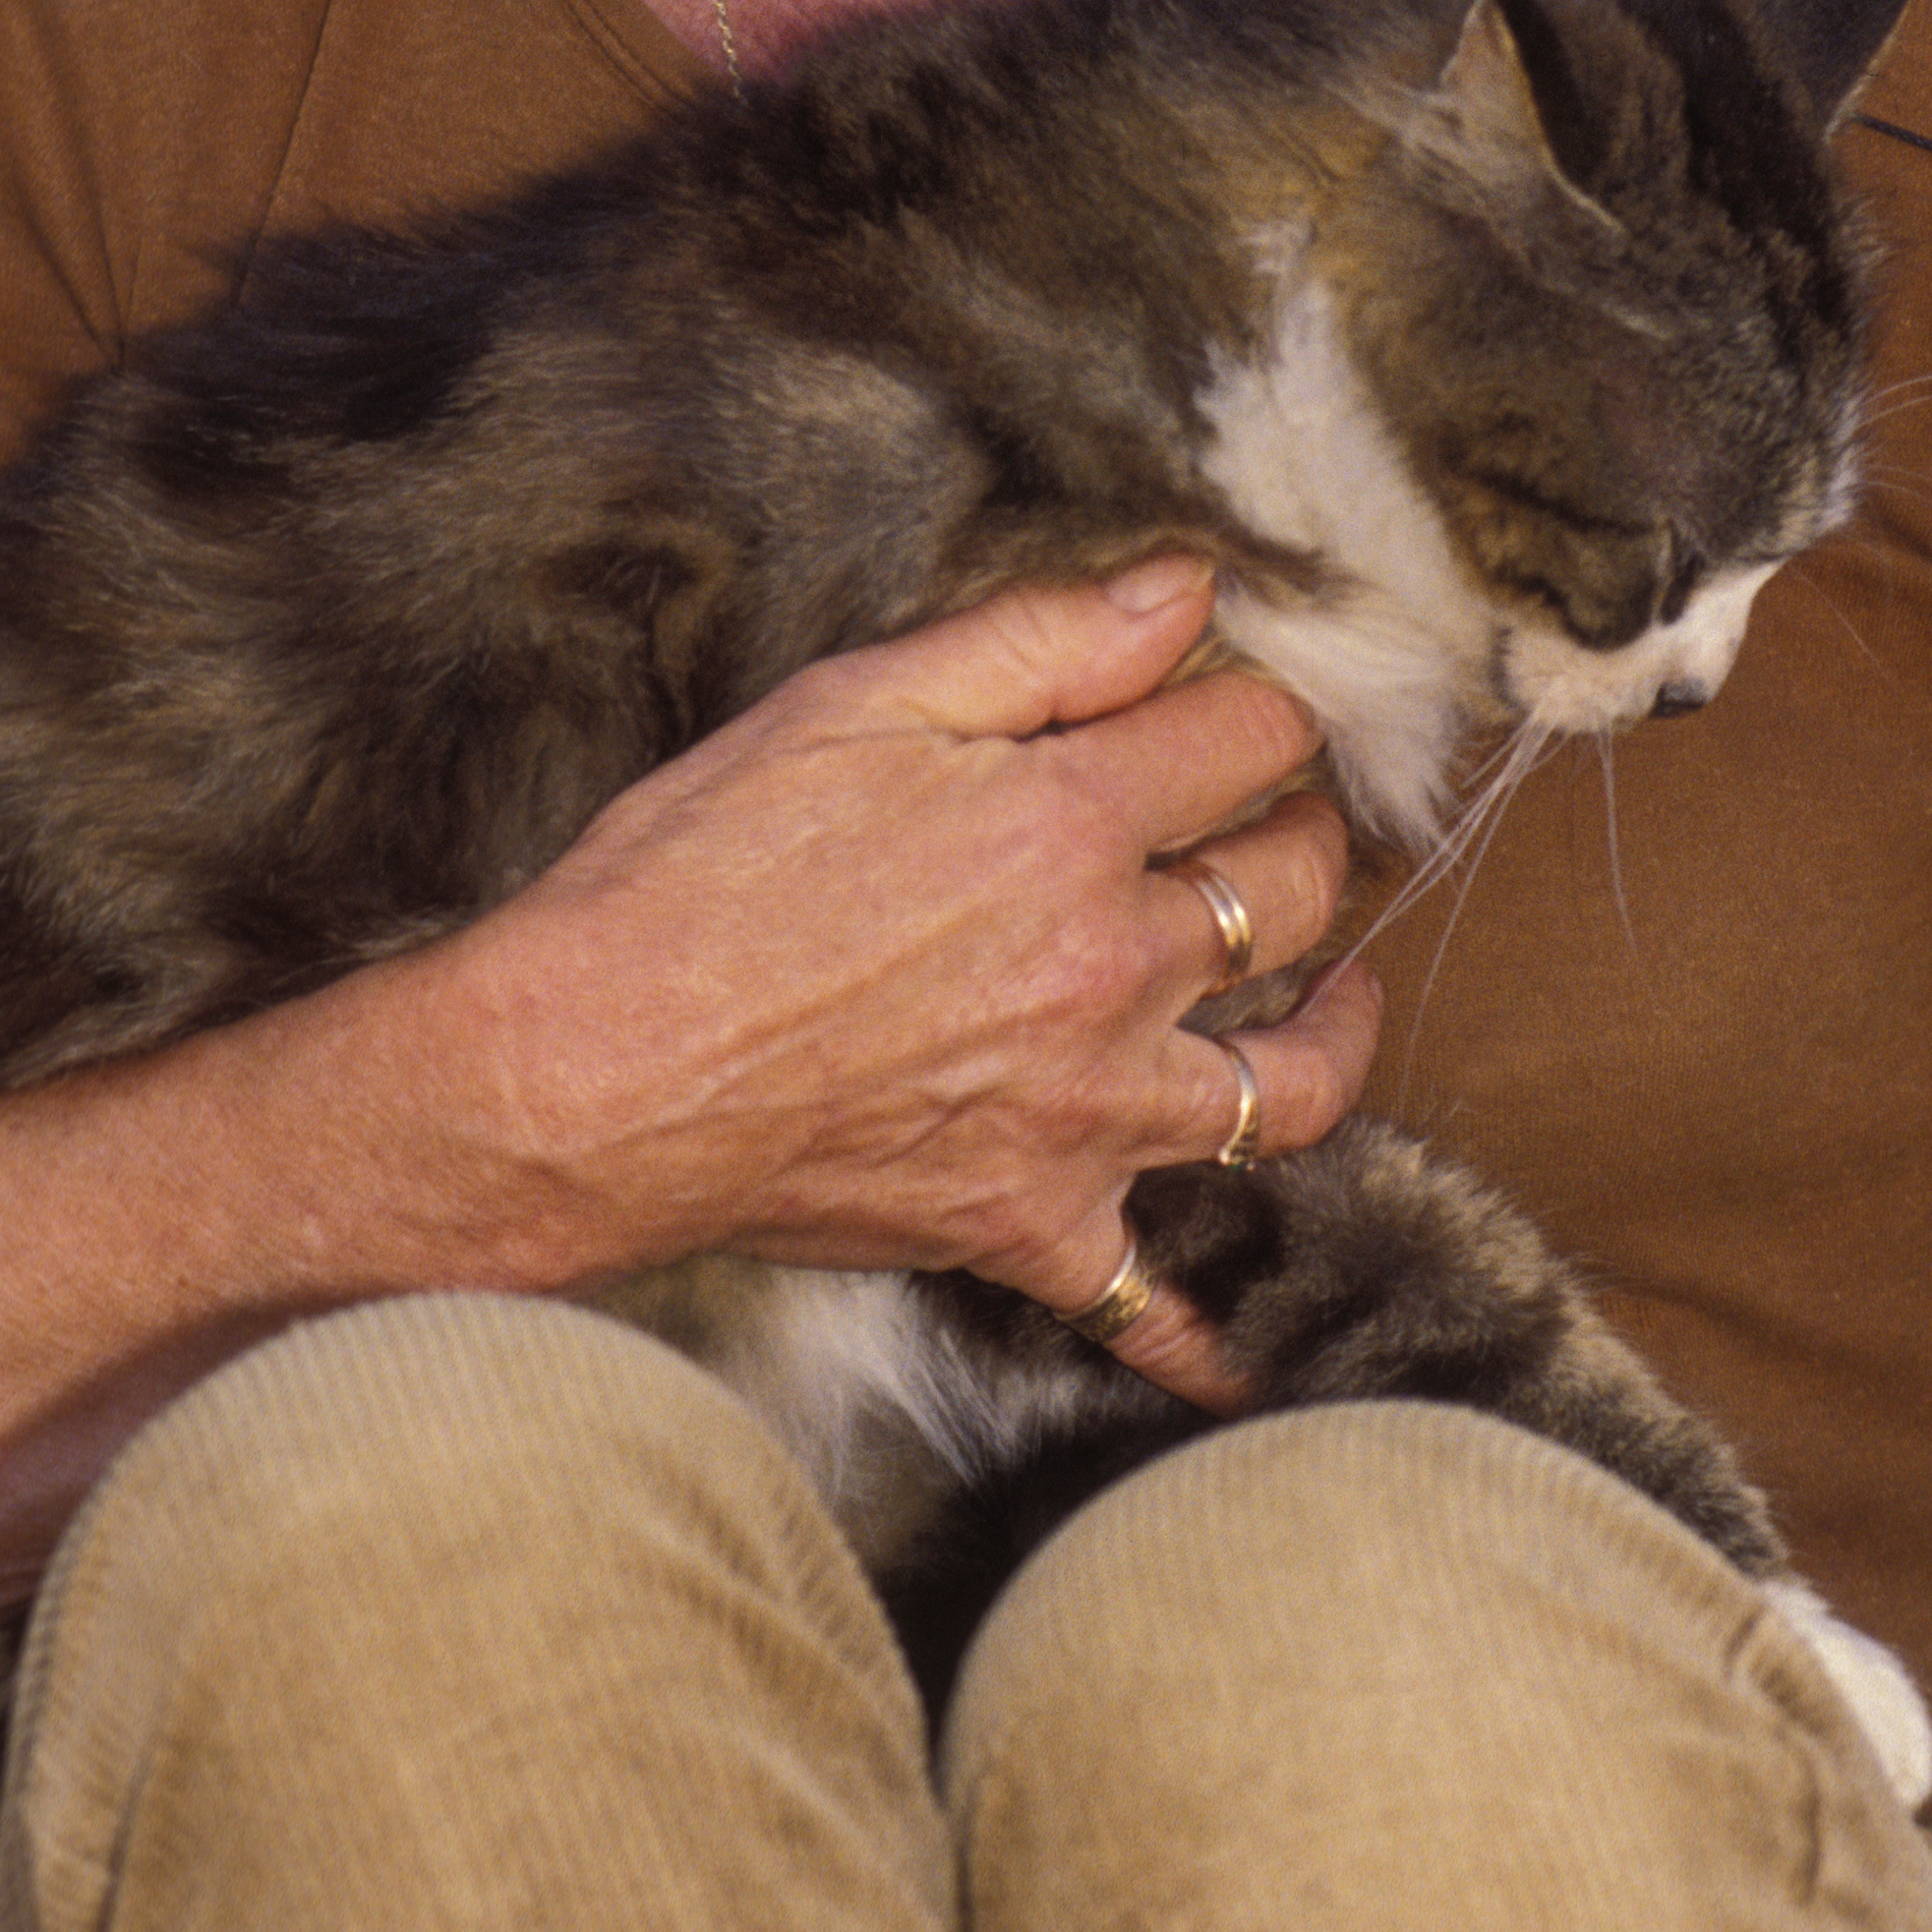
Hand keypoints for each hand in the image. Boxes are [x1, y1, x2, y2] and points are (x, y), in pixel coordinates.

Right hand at [452, 557, 1381, 1404]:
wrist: (591, 1072)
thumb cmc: (698, 873)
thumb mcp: (856, 704)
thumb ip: (1041, 641)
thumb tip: (1186, 590)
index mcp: (1072, 825)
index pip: (1248, 738)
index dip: (1259, 704)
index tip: (1242, 705)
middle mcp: (1111, 971)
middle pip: (1291, 893)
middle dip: (1303, 838)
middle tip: (1282, 824)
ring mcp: (1086, 1114)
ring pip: (1289, 1084)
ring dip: (1335, 1030)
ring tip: (1340, 995)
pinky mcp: (1031, 1227)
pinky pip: (1155, 1301)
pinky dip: (1208, 1330)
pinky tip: (1247, 1341)